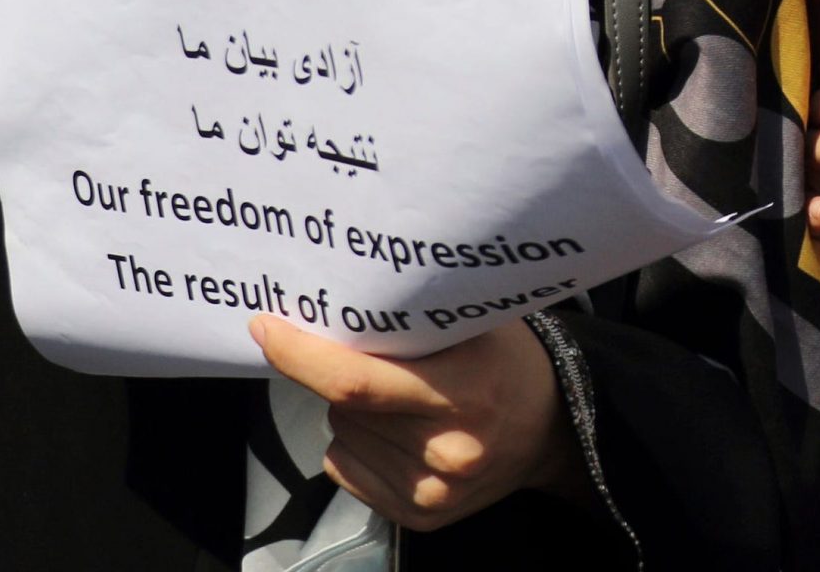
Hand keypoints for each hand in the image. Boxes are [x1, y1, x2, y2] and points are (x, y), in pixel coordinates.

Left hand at [250, 313, 581, 530]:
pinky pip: (345, 469)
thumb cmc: (507, 361)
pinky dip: (358, 444)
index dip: (303, 355)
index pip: (358, 380)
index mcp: (464, 392)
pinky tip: (399, 432)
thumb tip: (333, 301)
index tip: (267, 327)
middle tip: (383, 359)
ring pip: (341, 435)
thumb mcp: (474, 323)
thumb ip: (412, 317)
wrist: (552, 429)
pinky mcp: (419, 518)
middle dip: (341, 374)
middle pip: (345, 406)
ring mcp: (431, 492)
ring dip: (353, 412)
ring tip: (403, 399)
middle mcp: (446, 451)